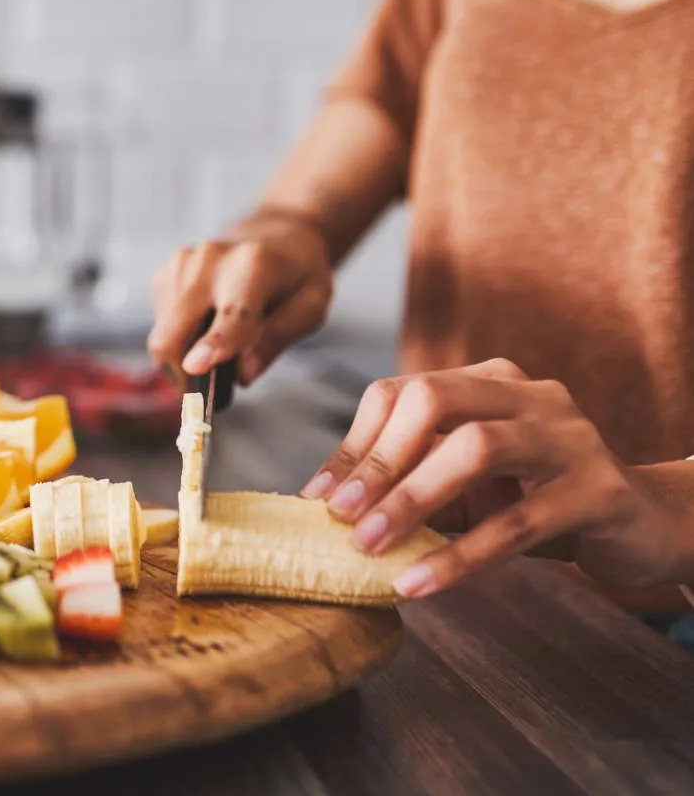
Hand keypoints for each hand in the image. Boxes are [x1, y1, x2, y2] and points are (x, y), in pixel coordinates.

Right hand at [147, 211, 332, 383]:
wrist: (273, 234)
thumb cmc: (296, 275)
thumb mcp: (310, 306)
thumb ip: (279, 338)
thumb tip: (244, 375)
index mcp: (256, 265)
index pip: (233, 313)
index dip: (214, 343)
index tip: (195, 368)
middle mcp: (210, 260)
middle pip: (176, 332)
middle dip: (183, 373)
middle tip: (207, 395)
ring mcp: (181, 264)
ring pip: (163, 336)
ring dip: (183, 358)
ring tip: (216, 352)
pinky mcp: (164, 272)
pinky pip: (161, 326)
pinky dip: (179, 339)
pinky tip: (204, 327)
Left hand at [303, 358, 678, 597]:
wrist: (644, 525)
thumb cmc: (538, 500)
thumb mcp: (468, 483)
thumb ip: (413, 480)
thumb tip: (329, 507)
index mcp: (489, 380)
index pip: (402, 392)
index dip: (354, 445)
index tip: (317, 498)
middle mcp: (530, 394)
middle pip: (434, 401)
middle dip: (378, 462)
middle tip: (340, 518)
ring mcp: (569, 437)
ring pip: (476, 449)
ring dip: (411, 500)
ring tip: (368, 547)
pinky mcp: (599, 491)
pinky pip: (518, 522)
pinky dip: (460, 556)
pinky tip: (420, 583)